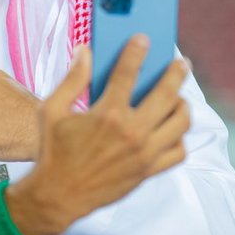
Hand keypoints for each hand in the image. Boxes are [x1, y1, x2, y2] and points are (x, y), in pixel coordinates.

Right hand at [6, 36, 189, 234]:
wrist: (58, 195)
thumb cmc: (53, 152)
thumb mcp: (51, 112)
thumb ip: (71, 80)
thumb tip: (85, 52)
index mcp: (107, 115)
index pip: (128, 73)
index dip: (136, 52)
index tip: (142, 39)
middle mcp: (131, 133)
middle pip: (167, 94)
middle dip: (176, 73)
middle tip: (179, 64)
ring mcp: (144, 153)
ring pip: (181, 122)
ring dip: (182, 104)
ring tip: (177, 97)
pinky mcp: (148, 171)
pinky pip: (179, 151)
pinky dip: (179, 138)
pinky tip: (170, 129)